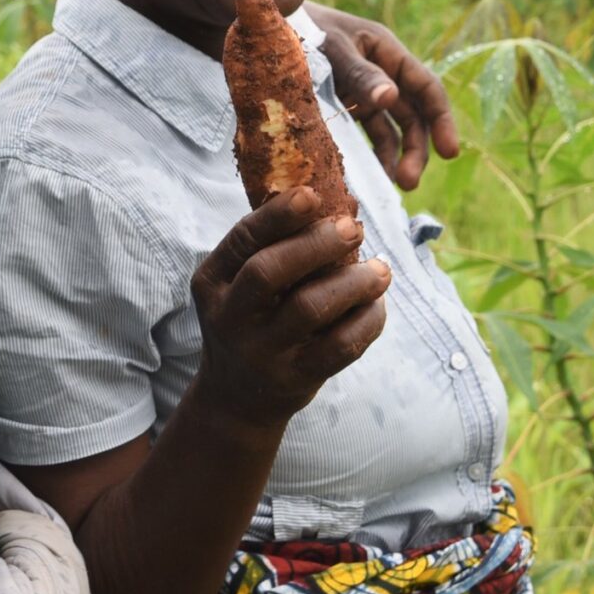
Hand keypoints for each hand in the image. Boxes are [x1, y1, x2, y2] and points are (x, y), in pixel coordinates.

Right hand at [189, 188, 390, 431]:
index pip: (242, 240)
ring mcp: (261, 351)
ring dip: (353, 282)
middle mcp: (229, 316)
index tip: (311, 195)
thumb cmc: (249, 321)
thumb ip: (269, 249)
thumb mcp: (237, 286)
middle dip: (316, 244)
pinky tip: (377, 304)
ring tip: (380, 269)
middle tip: (352, 228)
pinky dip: (366, 321)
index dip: (277, 215)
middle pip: (270, 272)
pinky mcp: (295, 378)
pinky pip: (339, 347)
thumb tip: (331, 203)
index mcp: (212, 282)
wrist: (237, 398)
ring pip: (310, 309)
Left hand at [307, 4, 461, 189]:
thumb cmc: (301, 27)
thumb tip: (391, 98)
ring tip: (392, 185)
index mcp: (387, 52)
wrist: (265, 29)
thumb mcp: (332, 48)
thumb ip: (360, 73)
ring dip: (397, 157)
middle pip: (412, 116)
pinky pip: (366, 135)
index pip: (426, 88)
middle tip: (409, 181)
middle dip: (416, 149)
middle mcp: (381, 74)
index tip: (449, 153)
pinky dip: (372, 155)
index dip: (442, 120)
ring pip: (392, 130)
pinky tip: (372, 177)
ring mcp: (363, 93)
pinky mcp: (345, 107)